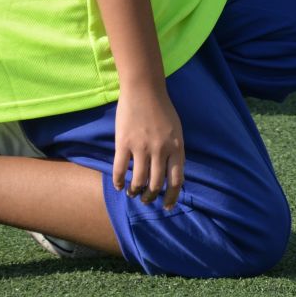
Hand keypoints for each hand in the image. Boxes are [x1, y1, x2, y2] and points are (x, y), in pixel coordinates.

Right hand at [111, 81, 183, 210]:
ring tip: (132, 193)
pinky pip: (120, 169)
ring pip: (138, 180)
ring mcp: (142, 147)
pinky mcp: (124, 143)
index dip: (172, 197)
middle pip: (156, 184)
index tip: (167, 206)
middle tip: (146, 200)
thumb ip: (176, 152)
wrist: (144, 90)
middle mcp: (161, 150)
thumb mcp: (177, 131)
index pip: (177, 180)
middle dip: (151, 197)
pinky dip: (118, 181)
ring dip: (135, 191)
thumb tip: (174, 175)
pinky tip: (118, 186)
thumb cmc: (162, 110)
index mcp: (177, 147)